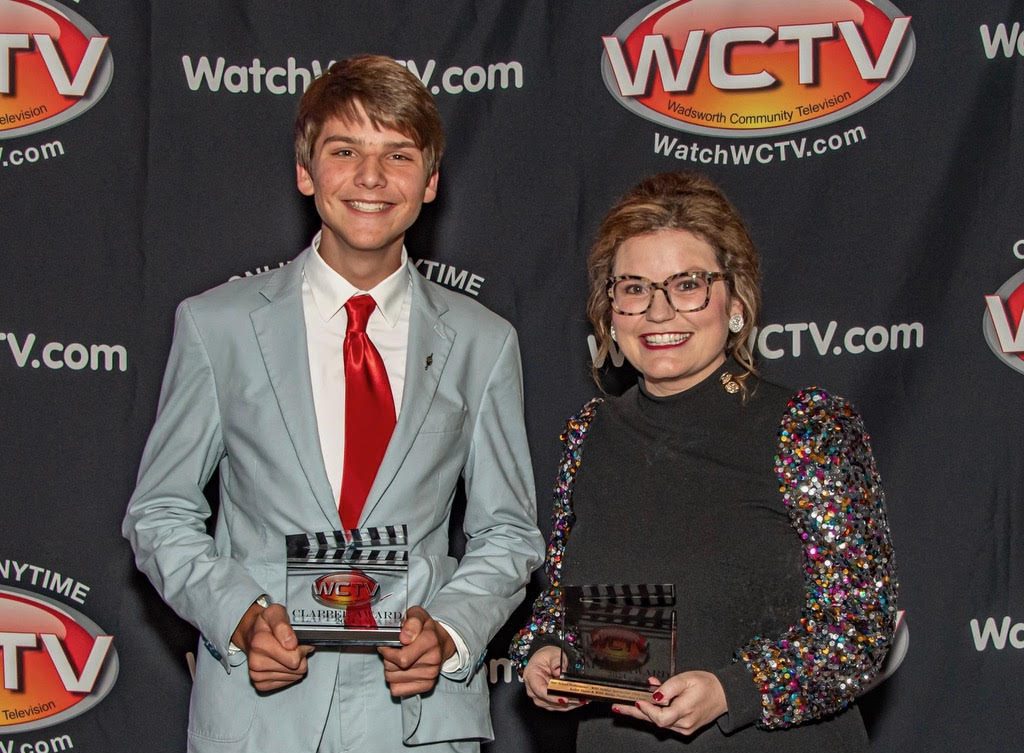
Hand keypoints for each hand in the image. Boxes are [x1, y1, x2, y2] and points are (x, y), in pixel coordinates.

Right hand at [232, 601, 312, 691]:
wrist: (251, 634)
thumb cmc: (266, 623)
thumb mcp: (275, 613)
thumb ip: (283, 626)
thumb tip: (291, 644)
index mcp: (259, 644)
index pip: (294, 659)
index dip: (301, 649)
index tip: (296, 641)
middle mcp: (256, 662)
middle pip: (296, 669)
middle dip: (299, 657)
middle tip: (292, 647)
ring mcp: (256, 675)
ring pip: (294, 677)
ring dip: (294, 665)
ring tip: (286, 653)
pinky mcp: (260, 684)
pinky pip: (287, 683)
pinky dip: (288, 673)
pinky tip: (282, 662)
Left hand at [377, 606, 455, 696]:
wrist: (441, 642)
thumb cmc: (425, 628)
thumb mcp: (418, 615)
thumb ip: (412, 622)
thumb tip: (404, 638)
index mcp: (430, 641)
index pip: (401, 658)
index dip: (387, 651)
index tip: (387, 644)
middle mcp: (433, 660)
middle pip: (393, 668)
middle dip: (387, 658)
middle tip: (393, 650)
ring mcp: (430, 676)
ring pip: (392, 679)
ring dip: (390, 669)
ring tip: (398, 660)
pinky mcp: (426, 686)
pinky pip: (397, 690)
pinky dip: (395, 682)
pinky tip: (401, 672)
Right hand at [523, 645, 587, 711]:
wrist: (545, 659)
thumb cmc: (546, 656)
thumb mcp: (553, 654)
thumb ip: (556, 662)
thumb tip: (560, 672)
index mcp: (531, 676)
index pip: (540, 690)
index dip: (553, 697)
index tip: (564, 699)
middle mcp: (533, 690)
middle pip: (549, 701)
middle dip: (566, 701)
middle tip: (580, 698)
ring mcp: (539, 697)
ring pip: (555, 706)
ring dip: (570, 704)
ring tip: (583, 699)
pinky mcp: (547, 701)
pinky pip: (558, 706)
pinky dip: (569, 704)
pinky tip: (579, 700)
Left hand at [611, 671, 726, 735]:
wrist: (724, 695)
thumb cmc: (706, 684)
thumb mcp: (686, 679)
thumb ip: (669, 687)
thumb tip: (654, 696)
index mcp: (685, 710)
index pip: (660, 718)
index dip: (646, 711)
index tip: (636, 701)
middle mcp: (684, 723)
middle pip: (655, 721)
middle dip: (635, 713)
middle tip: (618, 707)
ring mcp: (685, 728)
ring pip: (659, 721)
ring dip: (645, 711)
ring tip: (629, 702)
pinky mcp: (685, 728)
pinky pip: (666, 721)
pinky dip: (656, 712)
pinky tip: (649, 702)